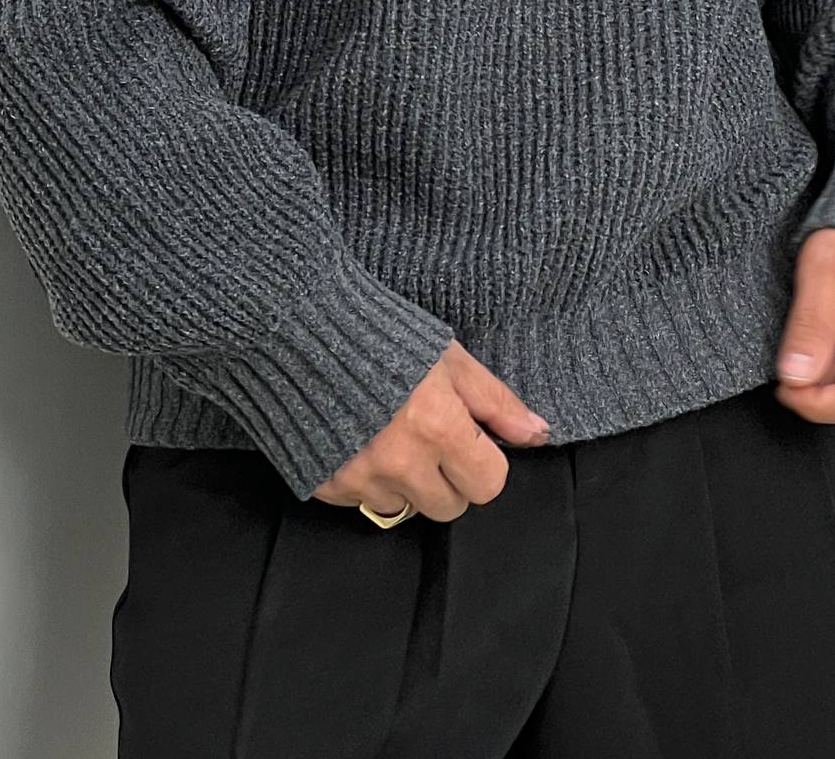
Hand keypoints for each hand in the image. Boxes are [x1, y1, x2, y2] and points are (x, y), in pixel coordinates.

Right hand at [311, 340, 552, 521]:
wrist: (296, 327)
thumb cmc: (378, 332)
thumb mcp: (447, 356)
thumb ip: (495, 401)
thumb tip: (538, 434)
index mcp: (437, 426)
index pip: (488, 484)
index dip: (484, 461)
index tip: (468, 438)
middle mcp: (400, 461)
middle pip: (449, 507)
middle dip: (447, 477)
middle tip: (427, 435)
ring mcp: (360, 479)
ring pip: (405, 507)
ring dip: (405, 480)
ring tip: (387, 432)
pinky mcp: (327, 486)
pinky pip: (363, 503)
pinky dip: (366, 479)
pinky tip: (358, 439)